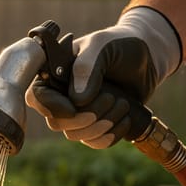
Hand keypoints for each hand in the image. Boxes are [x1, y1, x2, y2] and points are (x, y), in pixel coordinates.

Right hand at [26, 7, 180, 147]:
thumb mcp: (102, 46)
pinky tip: (125, 119)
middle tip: (112, 98)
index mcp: (54, 72)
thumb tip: (77, 101)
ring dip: (102, 125)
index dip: (53, 106)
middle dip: (85, 118)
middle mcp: (60, 95)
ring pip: (75, 135)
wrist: (148, 56)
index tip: (75, 107)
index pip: (37, 96)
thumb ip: (86, 68)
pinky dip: (110, 136)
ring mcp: (77, 112)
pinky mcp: (94, 124)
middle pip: (56, 122)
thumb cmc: (120, 44)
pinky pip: (93, 142)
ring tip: (123, 104)